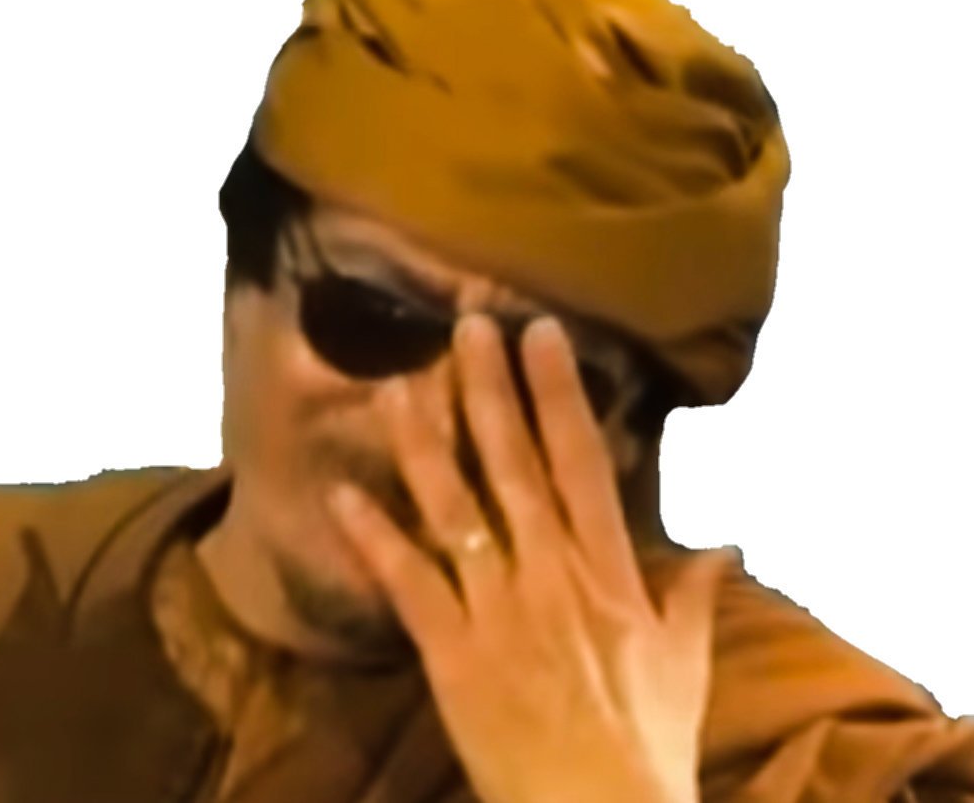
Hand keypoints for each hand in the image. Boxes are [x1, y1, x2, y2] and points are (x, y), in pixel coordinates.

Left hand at [326, 313, 734, 802]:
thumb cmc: (647, 740)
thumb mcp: (685, 663)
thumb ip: (695, 595)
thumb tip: (724, 544)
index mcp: (607, 570)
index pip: (583, 460)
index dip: (559, 392)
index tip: (540, 334)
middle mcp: (550, 573)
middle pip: (514, 465)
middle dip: (490, 390)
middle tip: (466, 325)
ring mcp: (497, 608)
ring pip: (456, 509)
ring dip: (426, 444)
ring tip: (398, 385)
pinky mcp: (451, 650)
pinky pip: (408, 583)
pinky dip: (374, 538)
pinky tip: (341, 493)